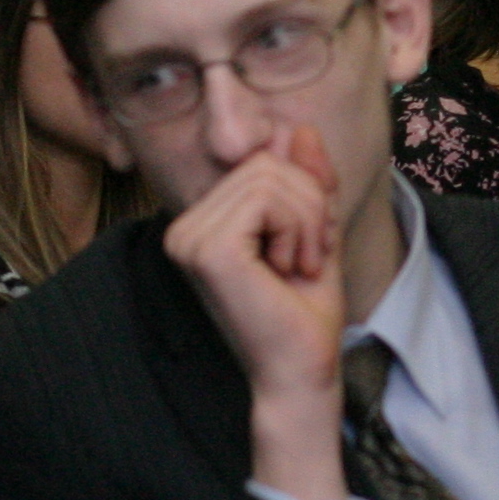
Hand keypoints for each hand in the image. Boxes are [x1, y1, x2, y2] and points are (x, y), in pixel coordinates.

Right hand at [162, 124, 349, 499]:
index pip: (259, 162)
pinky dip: (297, 228)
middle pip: (265, 163)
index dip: (302, 193)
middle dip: (309, 205)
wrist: (302, 371)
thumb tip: (299, 128)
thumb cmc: (304, 314)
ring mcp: (189, 238)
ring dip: (307, 220)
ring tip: (299, 266)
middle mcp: (184, 228)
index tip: (307, 246)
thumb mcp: (314, 231)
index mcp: (202, 225)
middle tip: (309, 258)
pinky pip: (267, 196)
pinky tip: (288, 269)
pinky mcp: (208, 248)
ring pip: (269, 176)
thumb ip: (305, 181)